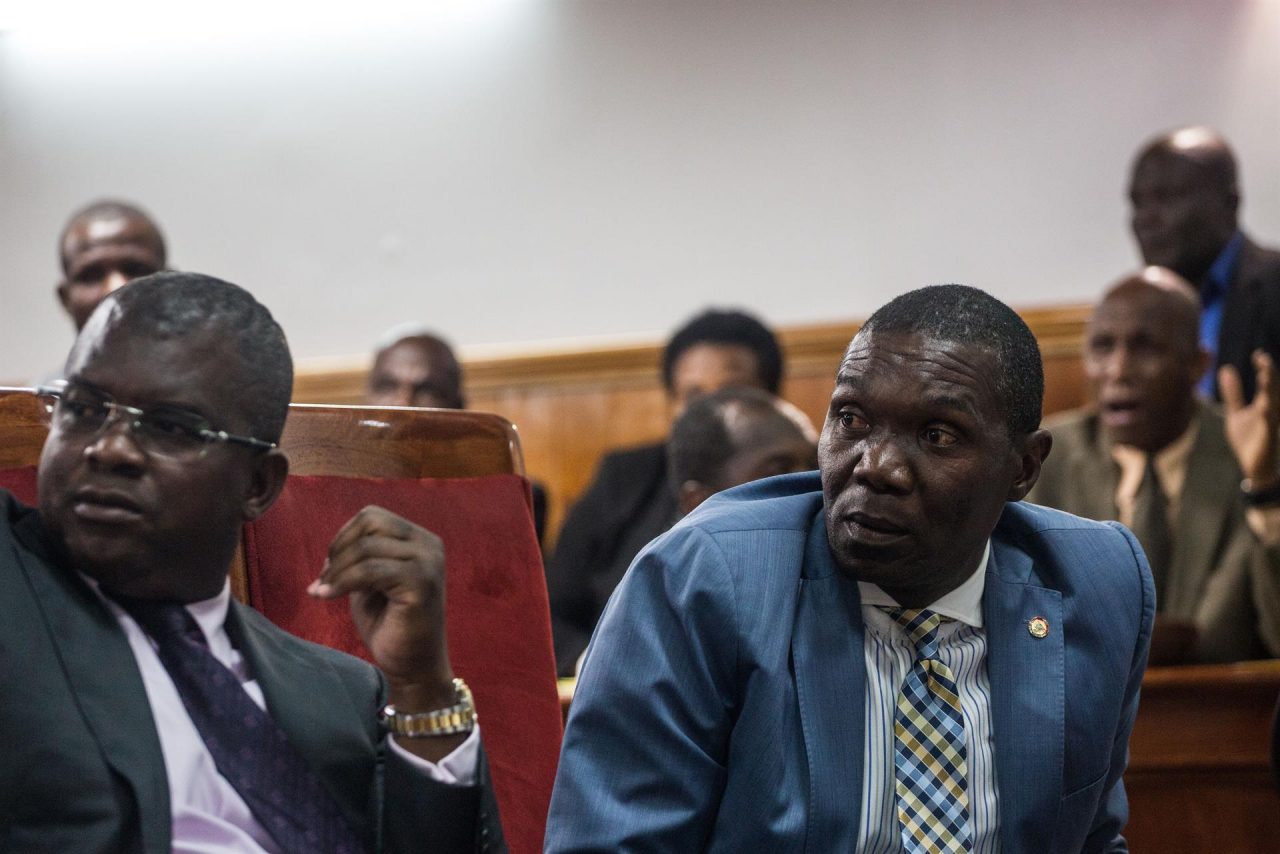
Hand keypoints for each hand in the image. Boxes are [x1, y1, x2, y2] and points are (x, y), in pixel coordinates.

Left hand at [308, 506, 454, 707]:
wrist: (413, 666)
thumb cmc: (390, 625)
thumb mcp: (371, 582)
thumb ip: (359, 559)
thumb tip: (329, 550)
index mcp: (419, 540)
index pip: (372, 517)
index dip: (344, 537)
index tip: (329, 568)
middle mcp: (429, 545)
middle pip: (370, 522)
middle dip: (339, 549)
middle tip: (326, 579)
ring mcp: (428, 562)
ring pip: (367, 547)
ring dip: (337, 570)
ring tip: (323, 591)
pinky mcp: (421, 583)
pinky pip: (370, 570)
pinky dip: (342, 582)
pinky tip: (327, 596)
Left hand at [1221, 350, 1279, 486]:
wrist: (1254, 468)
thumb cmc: (1250, 440)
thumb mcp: (1237, 413)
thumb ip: (1234, 393)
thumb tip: (1226, 369)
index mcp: (1265, 404)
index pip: (1267, 382)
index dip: (1264, 368)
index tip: (1258, 355)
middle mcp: (1271, 412)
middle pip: (1274, 389)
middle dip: (1270, 374)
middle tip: (1263, 359)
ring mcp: (1271, 425)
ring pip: (1274, 404)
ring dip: (1271, 389)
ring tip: (1266, 374)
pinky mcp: (1268, 439)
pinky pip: (1270, 425)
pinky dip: (1269, 415)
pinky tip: (1265, 407)